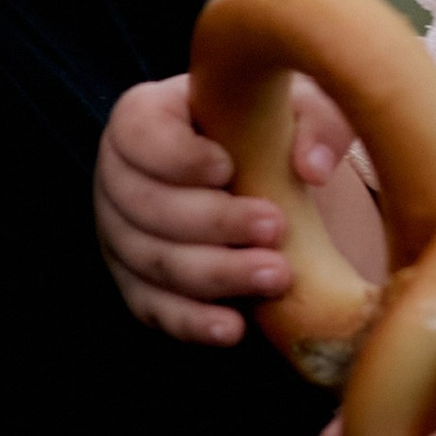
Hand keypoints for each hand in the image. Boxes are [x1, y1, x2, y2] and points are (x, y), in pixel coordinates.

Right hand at [95, 69, 358, 347]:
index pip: (138, 132)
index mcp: (144, 118)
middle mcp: (119, 177)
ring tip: (277, 276)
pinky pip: (153, 309)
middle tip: (275, 228)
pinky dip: (191, 322)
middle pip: (146, 205)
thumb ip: (316, 121)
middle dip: (212, 222)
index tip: (228, 168)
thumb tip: (314, 166)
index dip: (176, 156)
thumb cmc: (270, 130)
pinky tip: (234, 328)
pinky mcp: (136, 284)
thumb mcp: (298, 107)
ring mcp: (120, 236)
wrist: (263, 180)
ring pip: (152, 261)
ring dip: (215, 273)